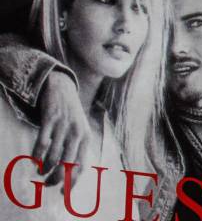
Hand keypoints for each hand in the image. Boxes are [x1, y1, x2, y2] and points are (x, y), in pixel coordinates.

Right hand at [33, 71, 90, 188]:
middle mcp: (77, 132)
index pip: (81, 165)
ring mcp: (64, 126)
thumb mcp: (80, 131)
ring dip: (45, 168)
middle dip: (56, 179)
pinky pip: (42, 143)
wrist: (63, 89)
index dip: (72, 182)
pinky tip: (34, 159)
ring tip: (41, 171)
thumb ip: (78, 149)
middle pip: (67, 164)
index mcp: (86, 137)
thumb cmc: (71, 116)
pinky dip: (36, 156)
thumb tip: (72, 176)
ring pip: (53, 156)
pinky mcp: (50, 119)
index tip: (63, 193)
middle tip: (48, 183)